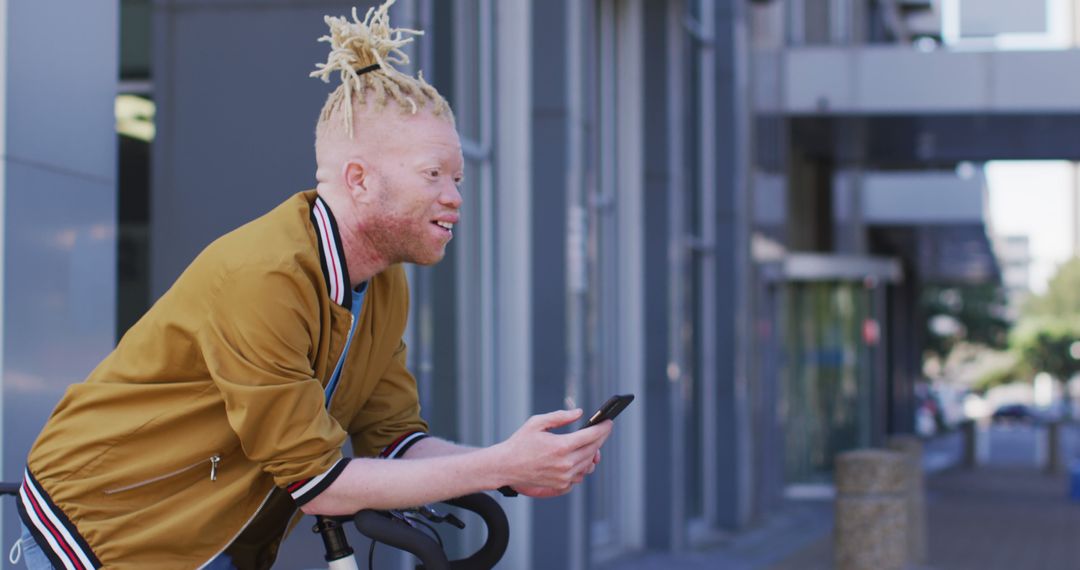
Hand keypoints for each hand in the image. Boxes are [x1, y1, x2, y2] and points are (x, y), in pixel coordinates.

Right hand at [495, 410, 611, 494]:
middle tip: (603, 430)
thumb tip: (580, 413)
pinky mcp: (561, 485)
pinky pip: (580, 475)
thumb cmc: (520, 443)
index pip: (591, 436)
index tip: (609, 422)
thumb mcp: (537, 423)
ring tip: (591, 443)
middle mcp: (566, 464)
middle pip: (593, 449)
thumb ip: (561, 417)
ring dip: (592, 453)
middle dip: (600, 438)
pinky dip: (582, 465)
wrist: (506, 467)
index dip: (603, 428)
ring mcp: (564, 477)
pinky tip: (579, 457)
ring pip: (589, 464)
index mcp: (561, 446)